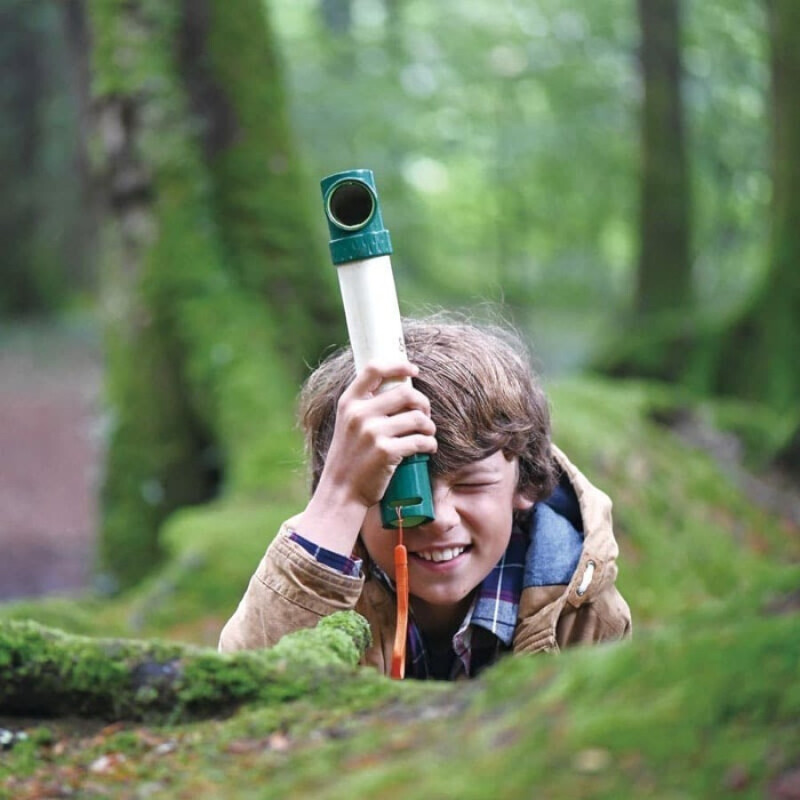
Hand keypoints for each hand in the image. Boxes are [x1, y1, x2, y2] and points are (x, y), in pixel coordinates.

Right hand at [288, 360, 435, 554]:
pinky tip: (428, 448)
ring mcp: (372, 433)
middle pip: (406, 393)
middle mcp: (359, 414)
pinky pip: (420, 441)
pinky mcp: (387, 452)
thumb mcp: (347, 424)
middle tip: (424, 415)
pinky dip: (430, 444)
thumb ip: (366, 406)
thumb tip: (400, 389)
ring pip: (417, 418)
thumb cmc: (349, 458)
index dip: (398, 365)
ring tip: (427, 434)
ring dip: (429, 426)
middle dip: (423, 403)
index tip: (413, 370)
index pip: (374, 369)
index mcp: (349, 402)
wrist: (341, 492)